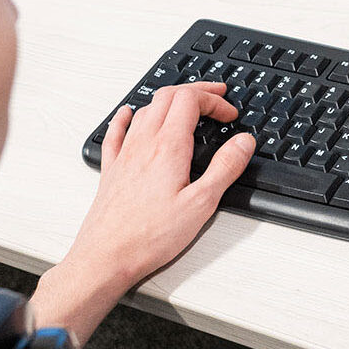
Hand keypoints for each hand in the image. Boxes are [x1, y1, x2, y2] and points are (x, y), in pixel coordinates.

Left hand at [36, 82, 254, 340]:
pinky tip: (126, 114)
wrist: (106, 256)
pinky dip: (126, 116)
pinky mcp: (111, 170)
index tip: (229, 114)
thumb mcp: (202, 204)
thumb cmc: (150, 236)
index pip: (190, 101)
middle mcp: (143, 144)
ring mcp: (124, 155)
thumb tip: (243, 142)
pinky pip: (116, 132)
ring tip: (186, 105)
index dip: (213, 100)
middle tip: (215, 97)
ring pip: (145, 110)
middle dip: (195, 92)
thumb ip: (225, 168)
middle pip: (167, 97)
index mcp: (168, 148)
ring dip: (169, 100)